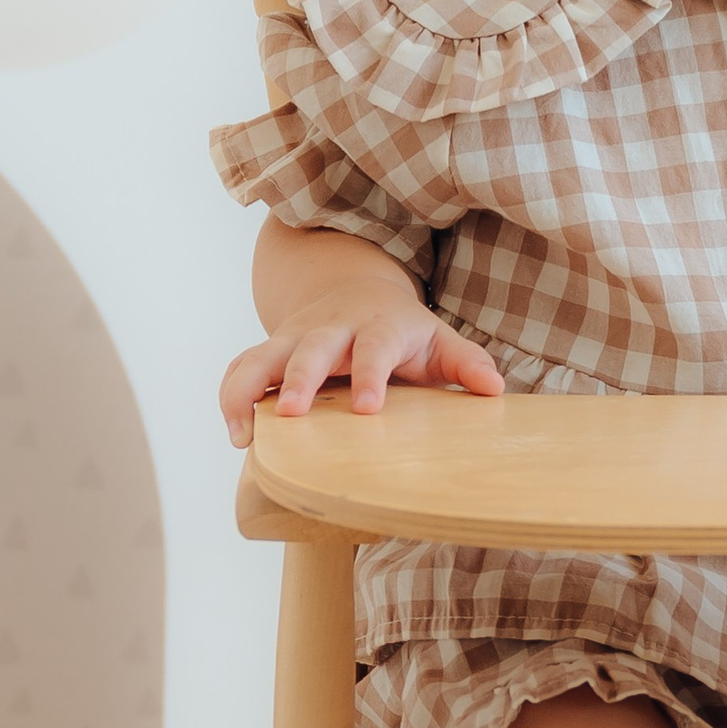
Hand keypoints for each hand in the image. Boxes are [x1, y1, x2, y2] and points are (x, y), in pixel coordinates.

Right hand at [220, 287, 504, 446]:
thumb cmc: (403, 331)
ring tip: (243, 434)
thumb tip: (495, 389)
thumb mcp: (438, 341)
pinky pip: (240, 369)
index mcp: (378, 326)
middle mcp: (331, 328)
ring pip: (261, 357)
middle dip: (300, 379)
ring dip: (248, 390)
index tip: (367, 409)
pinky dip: (231, 396)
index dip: (370, 376)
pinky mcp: (270, 351)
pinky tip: (237, 434)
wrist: (356, 293)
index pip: (374, 348)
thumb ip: (465, 363)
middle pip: (311, 349)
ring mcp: (295, 338)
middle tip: (293, 414)